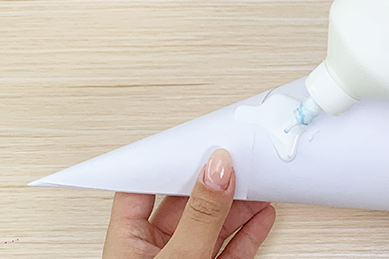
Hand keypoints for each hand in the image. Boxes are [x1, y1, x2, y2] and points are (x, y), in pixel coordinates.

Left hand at [103, 149, 275, 258]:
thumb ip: (200, 217)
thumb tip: (217, 171)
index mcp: (126, 243)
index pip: (141, 188)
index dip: (165, 162)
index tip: (192, 142)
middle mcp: (152, 252)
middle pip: (185, 204)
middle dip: (213, 181)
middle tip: (234, 159)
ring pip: (212, 226)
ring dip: (238, 205)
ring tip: (258, 183)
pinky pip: (230, 249)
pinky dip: (249, 232)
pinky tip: (262, 215)